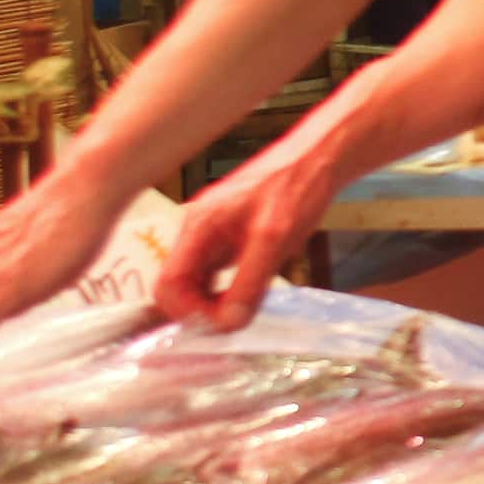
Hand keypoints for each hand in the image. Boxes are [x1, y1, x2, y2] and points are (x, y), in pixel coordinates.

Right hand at [161, 148, 335, 334]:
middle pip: (177, 287)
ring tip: (243, 312)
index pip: (167, 285)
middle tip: (235, 322)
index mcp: (197, 227)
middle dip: (200, 310)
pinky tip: (249, 296)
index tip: (219, 325)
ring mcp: (211, 235)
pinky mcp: (229, 239)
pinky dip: (227, 291)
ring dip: (213, 303)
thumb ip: (249, 282)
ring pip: (196, 283)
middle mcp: (196, 232)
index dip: (187, 312)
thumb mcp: (274, 238)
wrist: (316, 159)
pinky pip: (215, 275)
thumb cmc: (295, 188)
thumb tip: (229, 323)